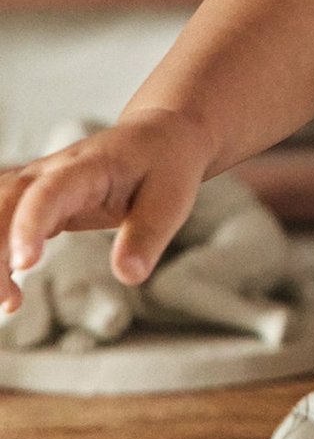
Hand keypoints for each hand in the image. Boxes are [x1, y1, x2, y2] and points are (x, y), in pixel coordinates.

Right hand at [0, 109, 212, 314]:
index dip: (30, 224)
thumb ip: (147, 235)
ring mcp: (38, 182)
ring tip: (9, 303)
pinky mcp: (35, 198)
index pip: (49, 191)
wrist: (160, 136)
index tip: (25, 264)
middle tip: (9, 301)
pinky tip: (9, 293)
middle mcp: (52, 170)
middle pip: (5, 203)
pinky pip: (0, 221)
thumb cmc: (166, 165)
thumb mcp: (171, 199)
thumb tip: (129, 276)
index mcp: (88, 166)